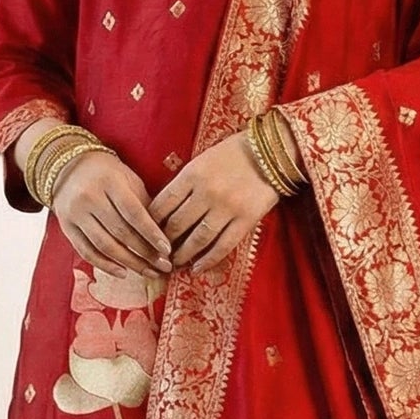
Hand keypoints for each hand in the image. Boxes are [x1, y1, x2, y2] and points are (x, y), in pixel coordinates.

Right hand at [48, 147, 174, 278]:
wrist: (69, 167)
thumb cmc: (108, 175)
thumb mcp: (129, 180)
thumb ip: (145, 205)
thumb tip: (163, 236)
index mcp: (110, 181)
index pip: (133, 212)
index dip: (151, 233)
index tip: (167, 250)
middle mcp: (90, 196)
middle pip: (120, 232)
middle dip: (145, 253)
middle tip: (163, 266)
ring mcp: (75, 213)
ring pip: (104, 245)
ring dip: (129, 263)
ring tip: (148, 272)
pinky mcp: (66, 226)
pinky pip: (86, 251)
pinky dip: (105, 265)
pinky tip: (123, 272)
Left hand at [147, 130, 284, 274]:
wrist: (273, 150)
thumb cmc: (233, 153)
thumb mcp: (202, 160)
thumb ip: (185, 183)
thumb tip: (166, 210)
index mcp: (192, 174)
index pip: (162, 204)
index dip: (151, 222)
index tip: (147, 233)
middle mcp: (207, 192)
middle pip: (177, 224)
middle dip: (164, 242)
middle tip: (158, 253)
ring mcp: (227, 207)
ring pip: (198, 239)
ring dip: (183, 254)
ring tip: (175, 263)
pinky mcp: (246, 219)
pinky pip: (223, 245)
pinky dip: (208, 260)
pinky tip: (198, 268)